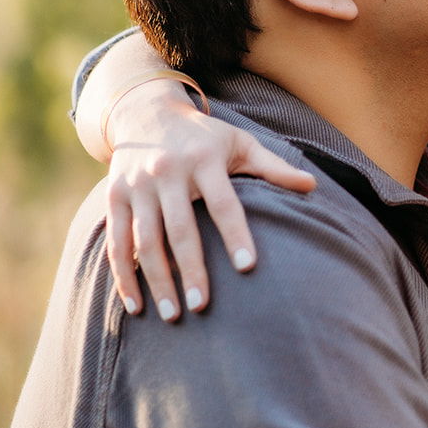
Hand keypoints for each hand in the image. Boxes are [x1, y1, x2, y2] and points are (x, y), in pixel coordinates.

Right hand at [105, 82, 315, 318]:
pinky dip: (124, 275)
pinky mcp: (115, 196)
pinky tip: (136, 306)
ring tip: (174, 315)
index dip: (235, 234)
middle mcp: (168, 171)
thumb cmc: (203, 136)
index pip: (223, 202)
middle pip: (180, 228)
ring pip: (145, 240)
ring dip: (157, 280)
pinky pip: (117, 241)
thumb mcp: (239, 143)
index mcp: (204, 160)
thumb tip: (313, 185)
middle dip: (191, 269)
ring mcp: (137, 184)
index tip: (248, 267)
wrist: (144, 111)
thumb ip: (273, 166)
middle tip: (203, 306)